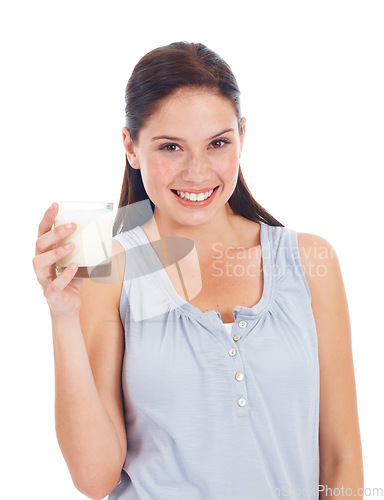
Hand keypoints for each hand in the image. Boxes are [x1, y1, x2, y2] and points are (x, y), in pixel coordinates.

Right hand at [33, 202, 82, 318]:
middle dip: (55, 233)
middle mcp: (41, 264)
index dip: (48, 218)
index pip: (42, 231)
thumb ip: (85, 250)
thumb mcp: (78, 262)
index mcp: (45, 253)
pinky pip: (55, 283)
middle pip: (40, 244)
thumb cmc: (72, 281)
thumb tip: (108, 234)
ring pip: (40, 262)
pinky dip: (65, 274)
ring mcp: (43, 279)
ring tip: (72, 246)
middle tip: (72, 225)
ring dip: (56, 252)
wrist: (68, 308)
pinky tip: (75, 266)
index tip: (56, 205)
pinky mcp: (50, 293)